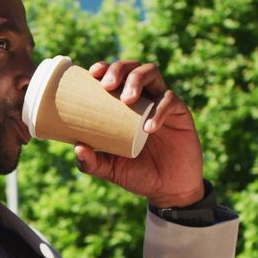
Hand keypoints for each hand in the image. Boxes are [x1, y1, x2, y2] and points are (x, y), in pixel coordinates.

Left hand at [74, 60, 204, 206]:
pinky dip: (159, 111)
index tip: (93, 74)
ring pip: (152, 73)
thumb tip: (77, 147)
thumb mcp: (110, 169)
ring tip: (127, 100)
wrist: (168, 190)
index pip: (115, 75)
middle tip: (108, 86)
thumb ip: (92, 162)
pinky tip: (148, 128)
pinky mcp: (180, 114)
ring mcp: (162, 103)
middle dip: (119, 69)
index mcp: (125, 105)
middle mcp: (144, 98)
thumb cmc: (137, 174)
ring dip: (137, 80)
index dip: (105, 67)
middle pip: (133, 67)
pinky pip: (171, 102)